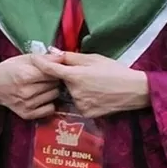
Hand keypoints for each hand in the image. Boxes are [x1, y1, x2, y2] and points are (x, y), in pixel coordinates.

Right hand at [0, 54, 62, 120]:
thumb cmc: (9, 69)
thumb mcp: (25, 58)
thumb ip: (45, 58)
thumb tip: (62, 57)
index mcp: (25, 75)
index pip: (52, 73)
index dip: (54, 69)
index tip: (53, 68)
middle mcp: (26, 92)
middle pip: (54, 84)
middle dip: (54, 79)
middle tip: (46, 77)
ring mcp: (27, 105)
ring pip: (54, 96)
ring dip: (52, 90)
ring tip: (43, 86)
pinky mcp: (27, 114)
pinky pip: (50, 109)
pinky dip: (48, 103)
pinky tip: (41, 97)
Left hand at [31, 52, 149, 118]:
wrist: (134, 90)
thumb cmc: (115, 71)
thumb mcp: (94, 59)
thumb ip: (72, 57)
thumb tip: (54, 53)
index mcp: (75, 76)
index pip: (50, 69)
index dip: (39, 63)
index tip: (32, 58)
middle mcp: (74, 92)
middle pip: (62, 82)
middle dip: (67, 77)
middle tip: (84, 73)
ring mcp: (80, 105)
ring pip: (70, 94)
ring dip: (75, 88)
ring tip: (94, 84)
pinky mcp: (86, 114)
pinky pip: (78, 103)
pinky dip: (83, 98)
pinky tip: (96, 94)